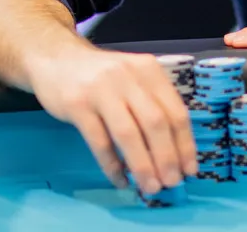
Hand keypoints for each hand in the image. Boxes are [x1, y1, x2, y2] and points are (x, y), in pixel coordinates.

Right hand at [27, 47, 196, 192]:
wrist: (56, 58)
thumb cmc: (102, 75)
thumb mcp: (133, 78)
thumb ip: (152, 105)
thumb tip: (174, 152)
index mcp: (149, 70)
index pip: (176, 111)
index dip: (185, 144)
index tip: (189, 170)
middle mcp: (128, 77)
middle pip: (155, 123)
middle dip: (167, 158)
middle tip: (171, 183)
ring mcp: (101, 90)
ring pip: (128, 134)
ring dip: (143, 165)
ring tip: (150, 187)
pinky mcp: (77, 104)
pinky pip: (99, 141)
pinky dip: (112, 165)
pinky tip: (120, 180)